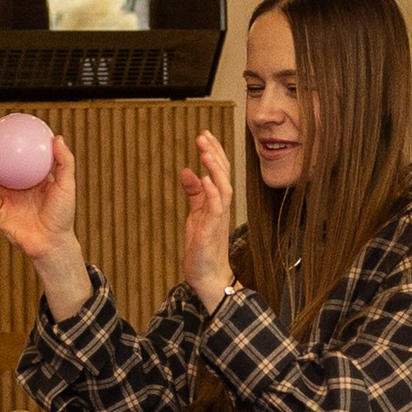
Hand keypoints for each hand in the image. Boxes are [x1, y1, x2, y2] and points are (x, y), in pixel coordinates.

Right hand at [0, 135, 78, 262]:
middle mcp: (18, 188)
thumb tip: (58, 137)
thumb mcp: (67, 186)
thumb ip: (64, 162)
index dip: (16, 144)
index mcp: (33, 180)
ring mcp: (7, 199)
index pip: (23, 158)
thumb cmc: (63, 215)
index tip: (11, 127)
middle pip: (3, 164)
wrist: (52, 243)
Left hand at [181, 130, 234, 309]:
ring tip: (205, 151)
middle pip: (223, 175)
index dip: (214, 153)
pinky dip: (212, 192)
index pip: (220, 172)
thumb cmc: (203, 247)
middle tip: (203, 136)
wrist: (207, 276)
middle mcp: (222, 207)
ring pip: (223, 188)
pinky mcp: (211, 231)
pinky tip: (204, 178)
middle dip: (214, 154)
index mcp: (218, 202)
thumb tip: (187, 171)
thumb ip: (194, 193)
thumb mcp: (195, 214)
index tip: (205, 135)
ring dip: (214, 169)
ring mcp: (218, 219)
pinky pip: (216, 208)